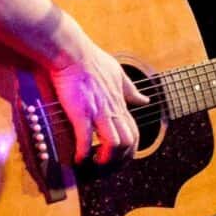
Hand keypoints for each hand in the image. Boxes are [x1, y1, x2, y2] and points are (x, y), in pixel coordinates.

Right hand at [46, 34, 144, 165]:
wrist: (71, 51)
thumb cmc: (90, 59)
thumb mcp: (117, 73)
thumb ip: (130, 89)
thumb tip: (144, 99)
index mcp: (119, 102)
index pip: (133, 130)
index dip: (130, 147)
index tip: (121, 155)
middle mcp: (112, 109)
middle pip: (128, 141)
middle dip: (121, 158)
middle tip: (109, 164)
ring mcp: (98, 112)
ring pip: (114, 144)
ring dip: (105, 159)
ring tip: (95, 163)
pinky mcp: (81, 113)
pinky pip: (86, 141)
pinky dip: (83, 154)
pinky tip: (78, 158)